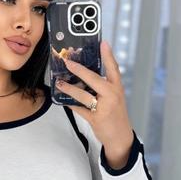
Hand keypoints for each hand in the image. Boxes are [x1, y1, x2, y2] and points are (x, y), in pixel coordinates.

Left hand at [56, 40, 134, 159]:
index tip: (103, 43)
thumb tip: (85, 75)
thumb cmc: (115, 114)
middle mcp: (112, 95)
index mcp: (117, 88)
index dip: (108, 55)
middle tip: (68, 62)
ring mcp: (104, 107)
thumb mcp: (114, 97)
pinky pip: (79, 109)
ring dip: (69, 88)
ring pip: (83, 95)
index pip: (113, 68)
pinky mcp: (96, 119)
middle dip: (80, 70)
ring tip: (60, 83)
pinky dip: (71, 104)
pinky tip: (63, 100)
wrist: (120, 136)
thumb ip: (103, 87)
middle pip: (94, 79)